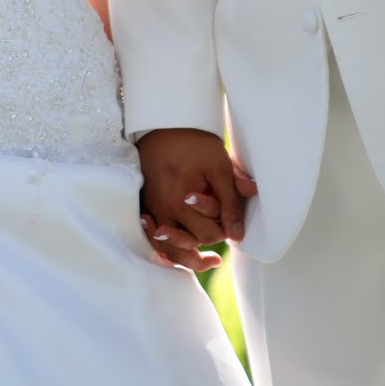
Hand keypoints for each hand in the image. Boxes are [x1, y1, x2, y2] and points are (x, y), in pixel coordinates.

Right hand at [137, 127, 256, 272]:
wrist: (163, 125)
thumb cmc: (194, 144)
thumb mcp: (219, 166)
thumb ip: (231, 199)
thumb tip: (239, 234)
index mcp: (181, 201)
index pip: (209, 233)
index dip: (225, 229)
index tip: (233, 221)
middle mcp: (163, 210)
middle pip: (190, 242)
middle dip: (209, 238)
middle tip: (223, 229)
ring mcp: (151, 210)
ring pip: (168, 248)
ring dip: (188, 256)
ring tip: (210, 260)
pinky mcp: (146, 207)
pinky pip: (154, 240)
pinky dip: (168, 248)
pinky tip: (181, 251)